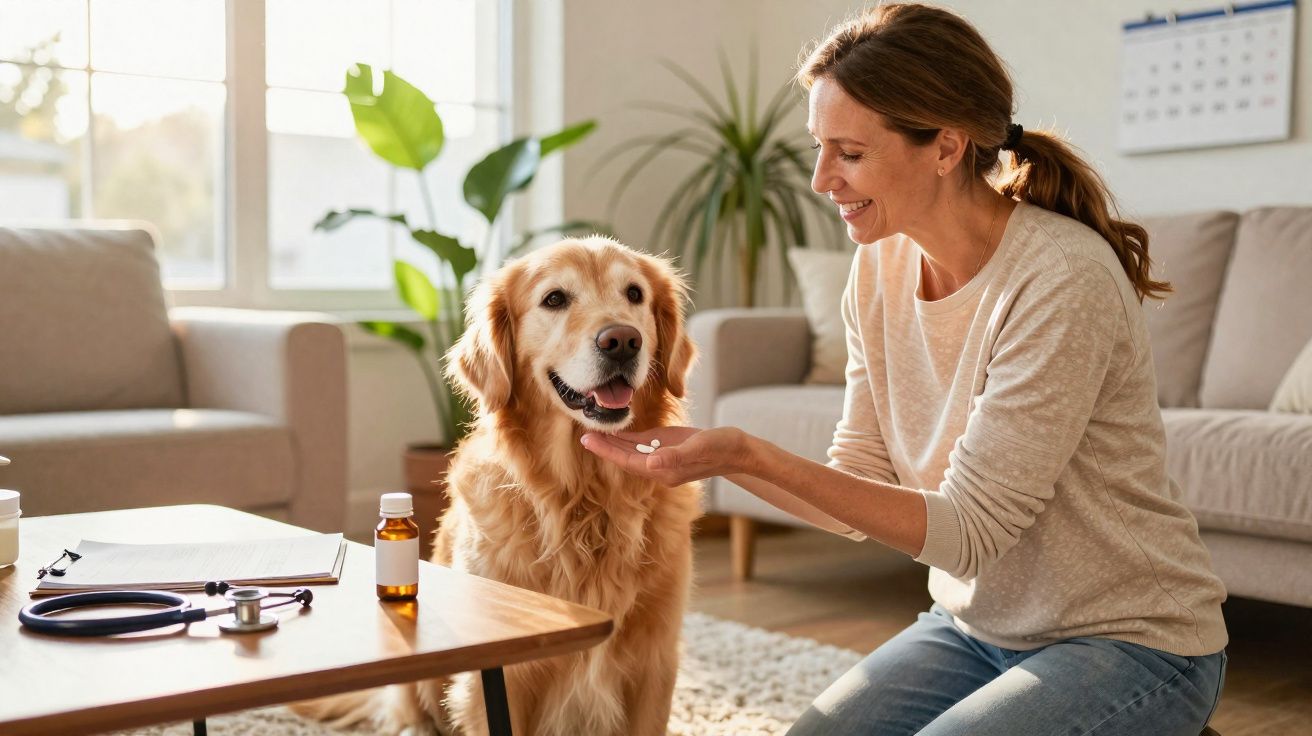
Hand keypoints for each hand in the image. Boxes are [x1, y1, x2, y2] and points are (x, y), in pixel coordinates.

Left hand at [580, 426, 754, 485]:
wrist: (740, 451)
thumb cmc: (722, 447)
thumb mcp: (699, 448)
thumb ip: (675, 457)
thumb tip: (651, 464)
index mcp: (664, 469)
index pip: (628, 460)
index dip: (607, 451)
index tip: (587, 440)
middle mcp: (660, 466)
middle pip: (625, 457)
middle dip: (605, 447)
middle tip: (582, 434)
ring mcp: (664, 458)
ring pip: (632, 451)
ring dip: (614, 443)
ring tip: (594, 431)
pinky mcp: (670, 448)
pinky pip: (644, 445)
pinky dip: (629, 439)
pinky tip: (618, 431)